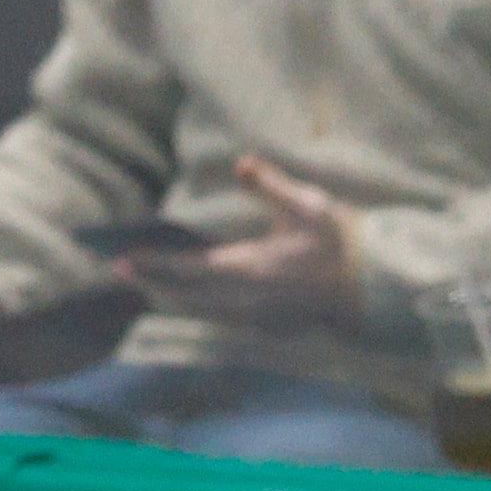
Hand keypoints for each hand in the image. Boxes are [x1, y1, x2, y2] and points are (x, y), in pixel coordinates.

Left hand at [115, 153, 355, 324]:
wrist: (371, 288)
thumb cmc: (340, 243)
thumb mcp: (309, 206)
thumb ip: (271, 186)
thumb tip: (242, 163)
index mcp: (253, 268)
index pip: (191, 268)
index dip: (154, 264)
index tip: (124, 258)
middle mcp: (249, 300)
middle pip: (187, 296)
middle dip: (152, 284)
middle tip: (119, 272)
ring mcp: (258, 319)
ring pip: (202, 312)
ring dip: (172, 299)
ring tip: (146, 286)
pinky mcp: (268, 327)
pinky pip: (221, 320)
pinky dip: (198, 310)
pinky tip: (188, 301)